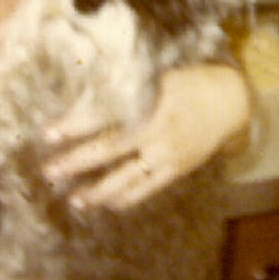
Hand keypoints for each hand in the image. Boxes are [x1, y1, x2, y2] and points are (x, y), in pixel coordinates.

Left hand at [43, 63, 250, 210]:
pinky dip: (127, 197)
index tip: (48, 133)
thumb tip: (88, 92)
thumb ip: (129, 87)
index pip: (104, 114)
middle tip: (50, 171)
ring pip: (127, 175)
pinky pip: (148, 188)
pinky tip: (107, 203)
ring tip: (74, 200)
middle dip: (77, 161)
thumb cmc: (190, 82)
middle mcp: (155, 127)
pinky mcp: (178, 168)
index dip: (74, 123)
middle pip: (109, 148)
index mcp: (148, 100)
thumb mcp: (160, 75)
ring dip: (98, 189)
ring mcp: (167, 151)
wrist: (230, 101)